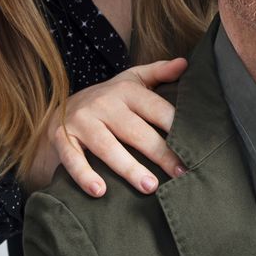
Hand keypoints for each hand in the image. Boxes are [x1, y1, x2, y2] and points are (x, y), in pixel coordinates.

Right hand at [26, 58, 187, 196]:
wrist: (60, 109)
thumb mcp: (132, 80)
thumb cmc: (109, 100)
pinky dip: (84, 175)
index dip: (176, 127)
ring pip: (107, 146)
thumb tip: (185, 64)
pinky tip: (100, 191)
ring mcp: (81, 121)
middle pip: (135, 131)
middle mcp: (103, 103)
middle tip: (180, 173)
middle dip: (160, 153)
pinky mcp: (61, 138)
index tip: (195, 147)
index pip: (155, 108)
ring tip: (150, 187)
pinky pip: (73, 159)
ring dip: (129, 168)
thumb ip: (159, 72)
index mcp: (125, 90)